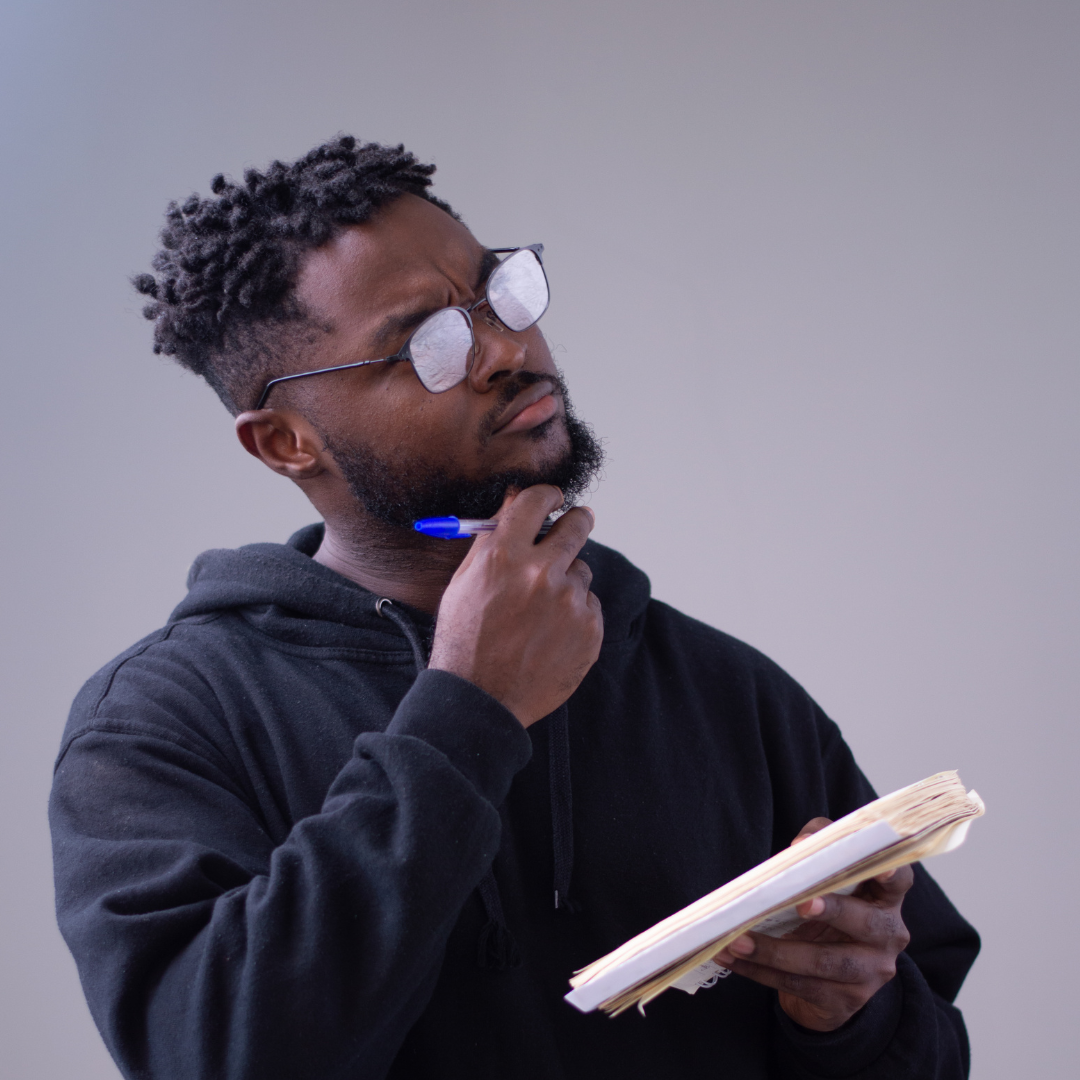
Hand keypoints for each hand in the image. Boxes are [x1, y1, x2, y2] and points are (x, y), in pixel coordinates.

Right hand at [428, 485, 602, 726]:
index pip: (537, 501)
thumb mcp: (465, 582)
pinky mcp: (589, 628)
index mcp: (503, 555)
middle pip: (576, 525)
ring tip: (540, 610)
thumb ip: (492, 538)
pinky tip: (550, 633)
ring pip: (581, 570)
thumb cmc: (465, 639)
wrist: (480, 699)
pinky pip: (588, 604)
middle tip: (576, 521)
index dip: (548, 495)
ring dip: (566, 580)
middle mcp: (541, 573)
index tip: (554, 497)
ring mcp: (569, 602)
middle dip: (576, 520)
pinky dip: (575, 613)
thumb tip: (515, 499)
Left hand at [715, 818, 913, 1031]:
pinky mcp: (845, 1000)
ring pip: (823, 962)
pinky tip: (731, 958)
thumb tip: (800, 845)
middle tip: (801, 903)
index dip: (892, 873)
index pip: (898, 880)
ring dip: (774, 951)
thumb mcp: (827, 881)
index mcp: (884, 898)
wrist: (830, 980)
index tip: (883, 867)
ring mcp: (870, 972)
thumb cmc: (825, 912)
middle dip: (831, 911)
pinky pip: (798, 985)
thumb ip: (818, 851)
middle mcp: (887, 935)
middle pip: (863, 922)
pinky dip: (759, 971)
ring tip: (736, 940)